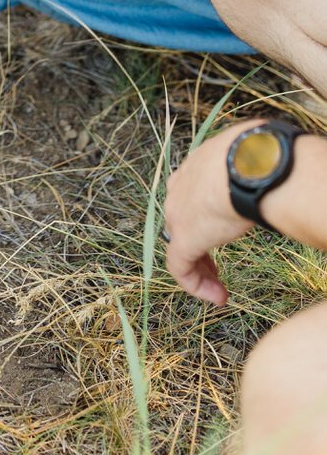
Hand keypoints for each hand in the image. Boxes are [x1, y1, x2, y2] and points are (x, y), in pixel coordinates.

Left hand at [164, 123, 260, 305]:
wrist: (247, 166)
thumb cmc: (257, 157)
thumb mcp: (250, 157)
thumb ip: (253, 169)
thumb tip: (277, 172)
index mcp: (196, 168)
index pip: (190, 193)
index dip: (204, 216)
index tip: (222, 230)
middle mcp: (180, 189)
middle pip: (181, 221)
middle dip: (198, 245)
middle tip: (216, 266)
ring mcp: (178, 213)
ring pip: (180, 247)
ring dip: (200, 270)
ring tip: (219, 290)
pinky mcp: (183, 238)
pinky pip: (180, 268)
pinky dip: (196, 285)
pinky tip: (217, 297)